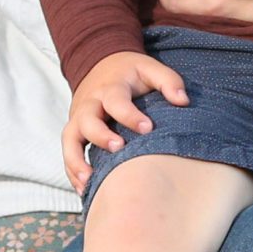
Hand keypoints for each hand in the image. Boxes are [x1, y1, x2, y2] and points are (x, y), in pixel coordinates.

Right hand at [61, 50, 190, 193]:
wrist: (100, 63)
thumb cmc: (129, 72)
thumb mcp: (149, 68)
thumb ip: (168, 81)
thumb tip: (183, 100)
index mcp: (111, 87)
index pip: (116, 100)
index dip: (130, 115)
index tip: (147, 128)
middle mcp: (90, 103)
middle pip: (87, 119)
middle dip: (100, 135)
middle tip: (118, 148)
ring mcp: (79, 117)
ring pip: (70, 138)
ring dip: (76, 160)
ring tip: (89, 181)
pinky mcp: (74, 131)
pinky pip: (69, 151)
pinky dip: (73, 171)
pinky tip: (85, 188)